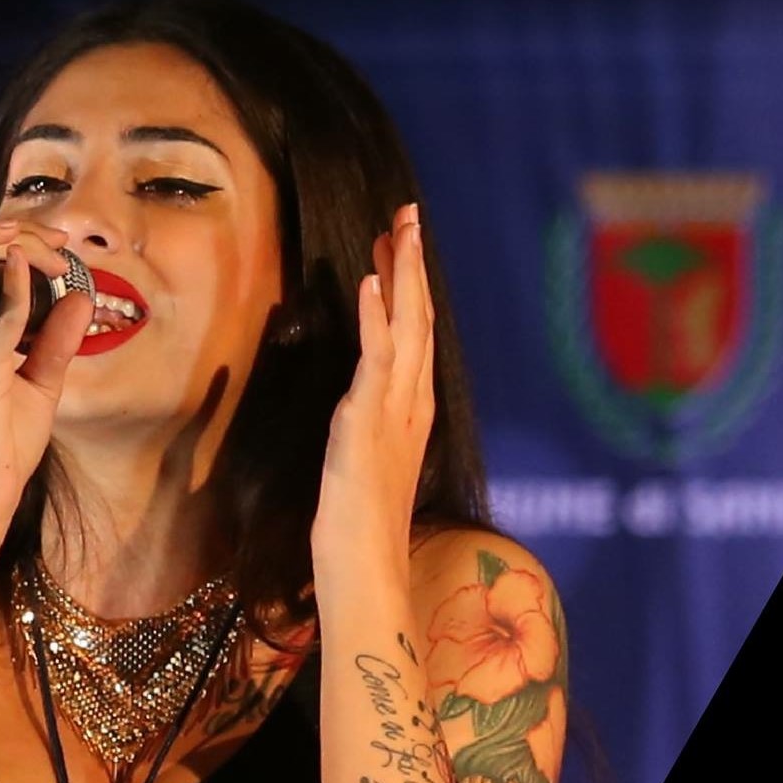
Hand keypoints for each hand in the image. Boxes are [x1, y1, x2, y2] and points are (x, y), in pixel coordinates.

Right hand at [0, 219, 94, 564]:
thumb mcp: (37, 384)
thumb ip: (56, 340)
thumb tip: (81, 299)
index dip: (6, 240)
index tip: (54, 245)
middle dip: (7, 230)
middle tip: (55, 240)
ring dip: (9, 244)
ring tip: (50, 249)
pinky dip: (14, 284)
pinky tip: (34, 267)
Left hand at [312, 202, 435, 585]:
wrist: (365, 567)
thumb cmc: (363, 530)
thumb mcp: (368, 466)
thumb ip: (372, 430)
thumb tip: (365, 408)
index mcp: (412, 414)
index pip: (416, 337)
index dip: (410, 288)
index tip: (400, 244)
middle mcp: (411, 407)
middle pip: (419, 322)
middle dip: (413, 266)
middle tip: (408, 214)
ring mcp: (393, 413)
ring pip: (405, 331)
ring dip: (402, 277)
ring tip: (398, 229)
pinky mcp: (367, 424)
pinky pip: (375, 361)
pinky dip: (378, 319)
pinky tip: (373, 282)